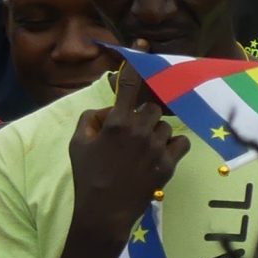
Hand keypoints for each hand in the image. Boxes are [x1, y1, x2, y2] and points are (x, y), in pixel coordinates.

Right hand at [67, 65, 187, 248]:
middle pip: (152, 108)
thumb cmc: (87, 176)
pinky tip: (159, 155)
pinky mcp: (169, 163)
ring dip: (156, 133)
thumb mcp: (77, 145)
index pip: (127, 87)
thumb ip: (89, 120)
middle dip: (144, 117)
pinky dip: (172, 145)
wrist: (103, 211)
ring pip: (165, 125)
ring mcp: (156, 147)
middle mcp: (138, 130)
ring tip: (143, 151)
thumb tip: (106, 110)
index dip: (134, 65)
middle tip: (133, 134)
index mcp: (115, 123)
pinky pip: (180, 141)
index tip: (142, 46)